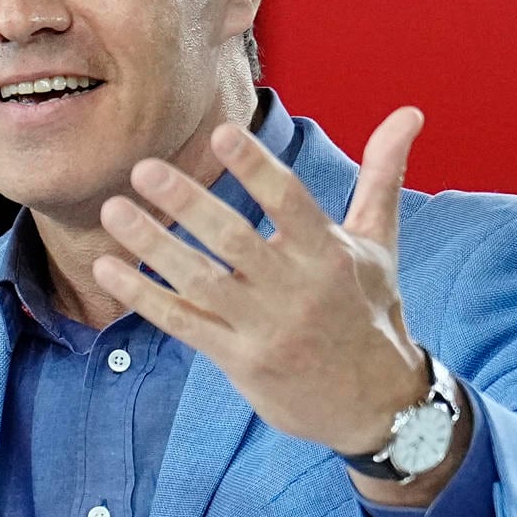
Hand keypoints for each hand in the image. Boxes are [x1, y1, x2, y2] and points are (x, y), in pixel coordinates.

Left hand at [91, 108, 428, 459]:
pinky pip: (184, 323)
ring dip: (152, 245)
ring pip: (200, 280)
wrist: (376, 404)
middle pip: (235, 240)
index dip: (256, 168)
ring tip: (113, 209)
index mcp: (329, 254)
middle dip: (188, 203)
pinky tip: (107, 267)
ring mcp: (265, 328)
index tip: (221, 132)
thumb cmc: (371, 310)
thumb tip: (409, 112)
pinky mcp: (240, 360)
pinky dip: (143, 296)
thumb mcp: (379, 244)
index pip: (290, 202)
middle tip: (144, 168)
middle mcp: (296, 290)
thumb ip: (381, 176)